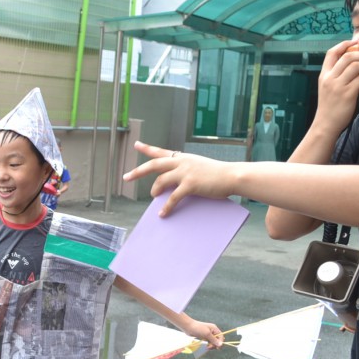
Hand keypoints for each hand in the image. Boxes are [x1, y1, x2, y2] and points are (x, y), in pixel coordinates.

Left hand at [122, 142, 236, 215]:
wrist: (232, 176)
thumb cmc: (219, 174)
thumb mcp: (199, 168)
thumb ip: (185, 172)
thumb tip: (172, 184)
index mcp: (183, 158)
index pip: (161, 152)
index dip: (147, 148)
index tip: (136, 145)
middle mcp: (182, 162)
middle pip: (154, 164)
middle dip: (138, 172)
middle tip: (126, 177)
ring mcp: (185, 172)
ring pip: (161, 180)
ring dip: (155, 190)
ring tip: (154, 197)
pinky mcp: (190, 184)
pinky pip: (173, 197)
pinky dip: (167, 207)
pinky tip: (163, 214)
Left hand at [180, 317, 222, 348]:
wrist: (188, 327)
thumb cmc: (198, 329)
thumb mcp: (207, 334)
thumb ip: (214, 339)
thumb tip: (221, 344)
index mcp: (214, 329)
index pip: (221, 336)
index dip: (220, 342)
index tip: (217, 348)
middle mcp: (212, 331)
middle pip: (217, 340)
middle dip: (215, 344)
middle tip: (209, 347)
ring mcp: (208, 334)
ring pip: (213, 342)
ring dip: (211, 345)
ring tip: (207, 347)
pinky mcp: (204, 337)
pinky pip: (209, 342)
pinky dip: (208, 345)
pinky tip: (206, 346)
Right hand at [315, 38, 358, 131]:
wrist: (326, 124)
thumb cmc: (330, 106)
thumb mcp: (328, 88)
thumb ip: (336, 75)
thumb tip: (352, 63)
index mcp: (324, 75)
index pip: (332, 52)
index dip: (345, 45)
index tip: (356, 44)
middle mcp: (329, 78)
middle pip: (348, 56)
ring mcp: (337, 86)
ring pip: (357, 65)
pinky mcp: (347, 94)